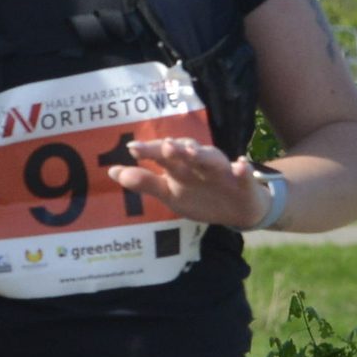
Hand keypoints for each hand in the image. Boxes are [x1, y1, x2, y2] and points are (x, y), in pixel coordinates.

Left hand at [107, 134, 270, 227]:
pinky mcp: (243, 182)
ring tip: (192, 153)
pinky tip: (240, 166)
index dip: (150, 151)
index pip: (163, 155)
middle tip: (165, 147)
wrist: (237, 210)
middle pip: (187, 152)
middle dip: (176, 149)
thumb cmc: (200, 196)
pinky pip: (244, 175)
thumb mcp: (170, 193)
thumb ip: (143, 182)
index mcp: (181, 165)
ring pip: (213, 159)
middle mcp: (200, 163)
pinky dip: (242, 170)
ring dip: (203, 155)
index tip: (132, 149)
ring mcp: (222, 171)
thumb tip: (111, 172)